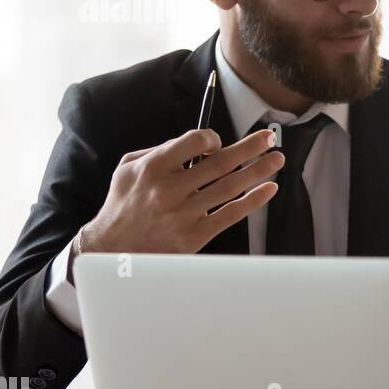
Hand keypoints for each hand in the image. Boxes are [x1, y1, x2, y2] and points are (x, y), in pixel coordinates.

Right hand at [79, 128, 283, 256]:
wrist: (112, 250)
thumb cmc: (123, 205)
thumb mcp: (128, 169)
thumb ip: (159, 150)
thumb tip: (196, 143)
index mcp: (153, 168)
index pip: (194, 141)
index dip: (212, 137)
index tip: (219, 141)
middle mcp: (169, 190)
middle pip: (220, 162)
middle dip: (250, 147)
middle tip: (270, 138)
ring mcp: (184, 214)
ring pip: (230, 187)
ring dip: (259, 170)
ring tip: (277, 159)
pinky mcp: (194, 236)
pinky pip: (231, 214)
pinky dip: (253, 200)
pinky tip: (268, 189)